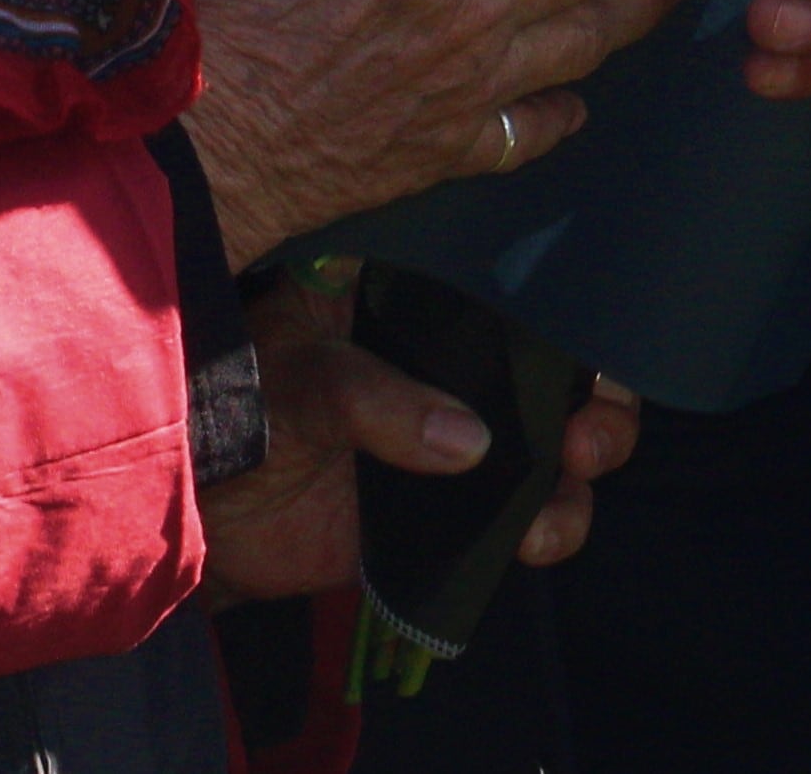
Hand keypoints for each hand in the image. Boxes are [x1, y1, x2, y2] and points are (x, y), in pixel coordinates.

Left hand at [203, 270, 645, 598]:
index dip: (562, 286)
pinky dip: (553, 523)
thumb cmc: (241, 420)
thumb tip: (470, 443)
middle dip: (598, 383)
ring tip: (576, 464)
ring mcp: (467, 428)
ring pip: (565, 428)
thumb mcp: (292, 384)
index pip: (505, 272)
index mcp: (413, 298)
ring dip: (594, 445)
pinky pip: (534, 510)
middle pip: (559, 353)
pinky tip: (535, 538)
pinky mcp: (466, 503)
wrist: (213, 524)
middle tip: (589, 420)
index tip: (591, 310)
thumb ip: (367, 398)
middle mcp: (456, 357)